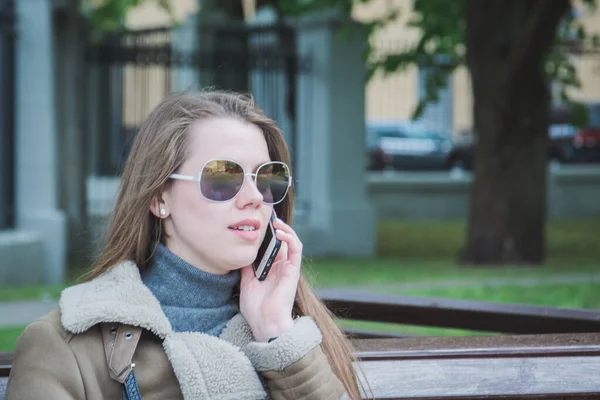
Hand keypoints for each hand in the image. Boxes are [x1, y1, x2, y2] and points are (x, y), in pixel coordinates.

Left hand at [239, 216, 301, 341]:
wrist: (265, 323)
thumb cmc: (255, 308)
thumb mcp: (245, 283)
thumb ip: (246, 267)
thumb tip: (241, 252)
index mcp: (269, 269)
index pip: (269, 246)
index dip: (266, 234)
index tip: (257, 221)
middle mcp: (280, 266)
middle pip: (280, 241)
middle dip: (274, 227)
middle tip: (265, 215)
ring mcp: (287, 268)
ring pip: (291, 242)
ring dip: (284, 229)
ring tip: (275, 221)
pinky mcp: (293, 270)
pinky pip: (296, 249)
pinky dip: (290, 238)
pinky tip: (280, 232)